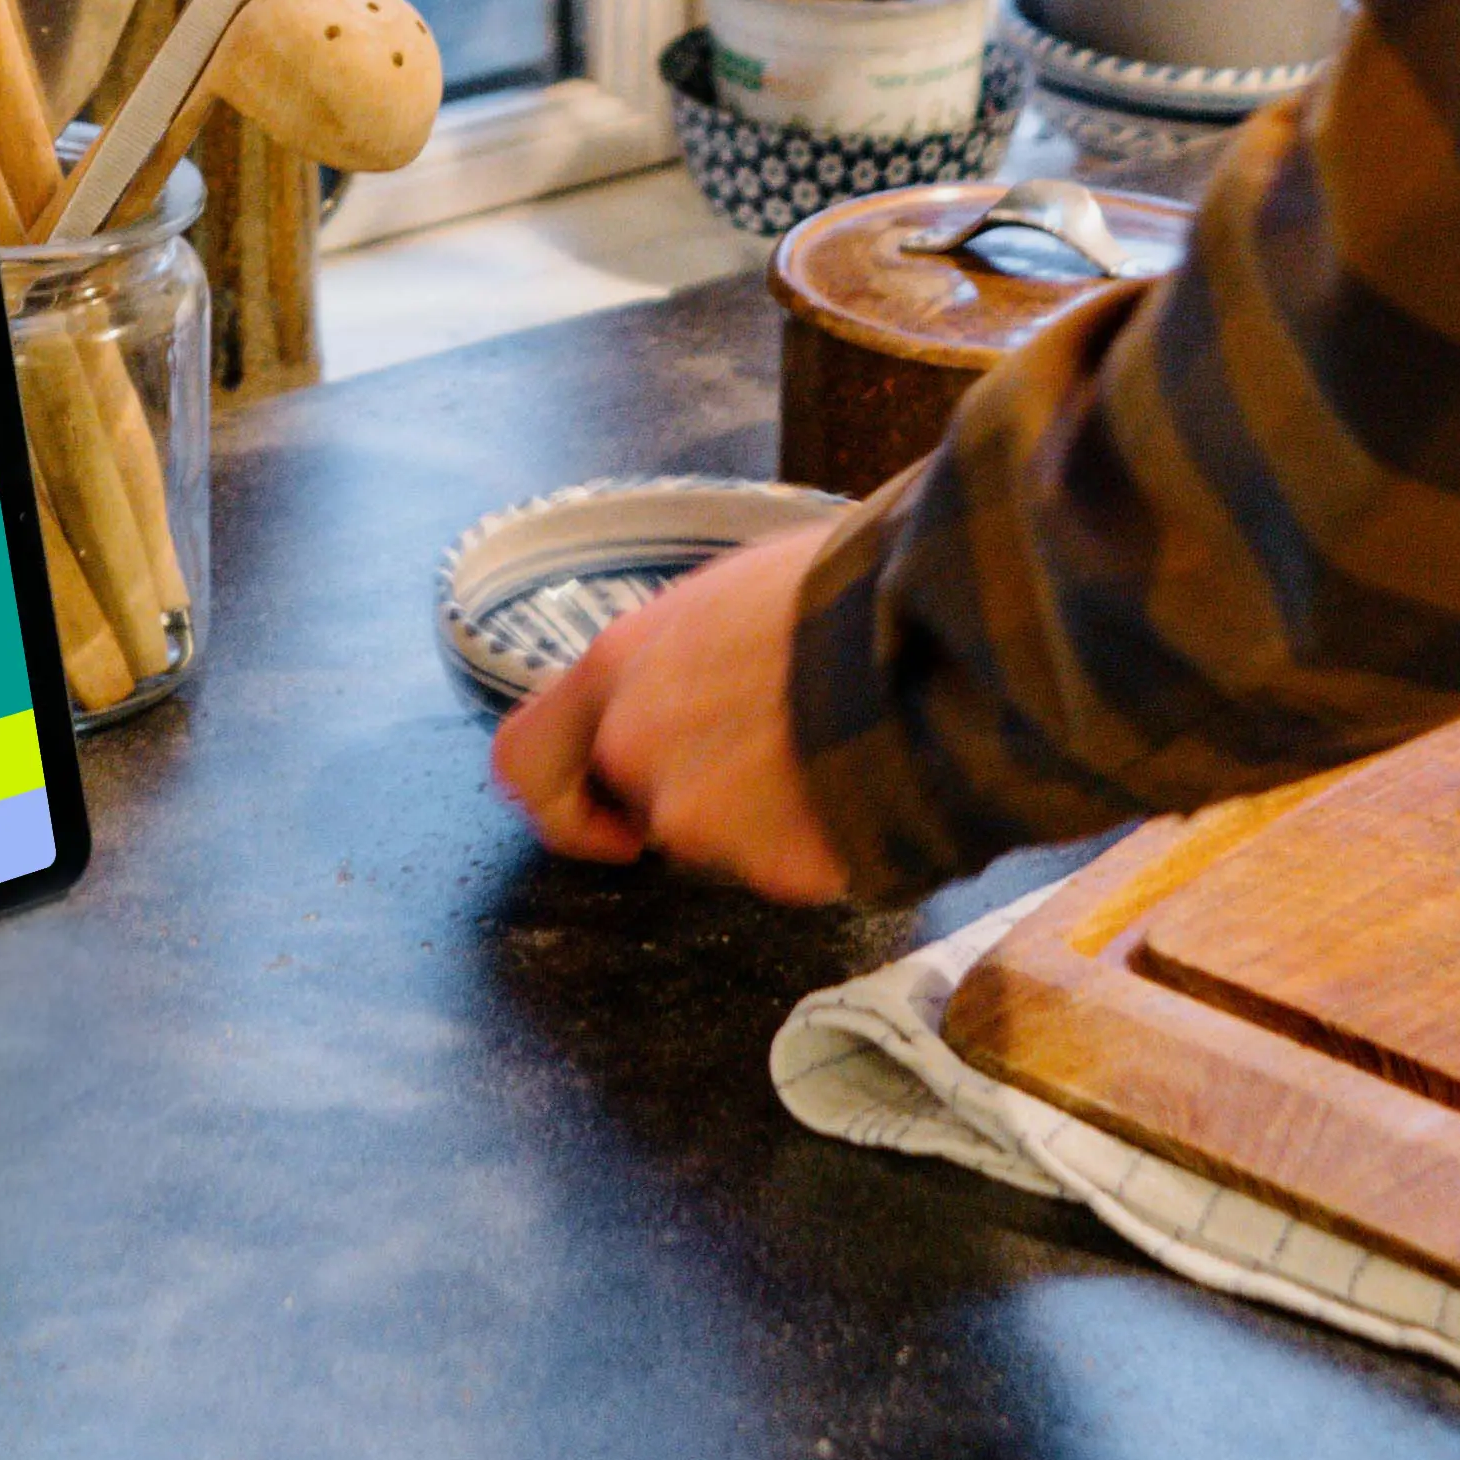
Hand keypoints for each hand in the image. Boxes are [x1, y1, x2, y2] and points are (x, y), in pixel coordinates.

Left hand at [490, 521, 851, 902]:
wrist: (935, 633)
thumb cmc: (843, 588)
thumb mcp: (729, 597)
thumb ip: (681, 661)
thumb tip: (695, 684)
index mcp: (618, 667)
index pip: (524, 760)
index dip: (559, 804)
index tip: (608, 822)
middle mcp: (637, 748)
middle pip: (643, 810)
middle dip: (697, 804)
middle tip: (766, 771)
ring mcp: (699, 817)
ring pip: (720, 845)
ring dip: (768, 819)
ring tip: (839, 747)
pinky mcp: (770, 869)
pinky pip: (791, 871)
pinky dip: (825, 845)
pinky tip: (866, 782)